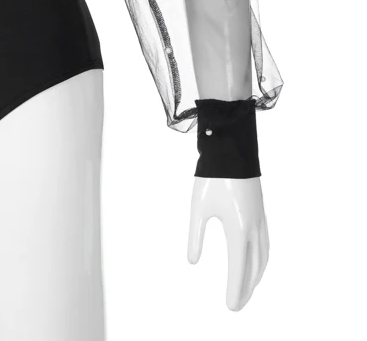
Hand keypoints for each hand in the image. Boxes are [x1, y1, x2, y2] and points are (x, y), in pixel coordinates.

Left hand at [187, 177, 269, 310]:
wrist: (231, 151)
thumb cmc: (211, 179)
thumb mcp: (198, 208)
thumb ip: (195, 236)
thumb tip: (192, 262)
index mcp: (237, 229)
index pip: (238, 269)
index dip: (235, 290)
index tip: (230, 307)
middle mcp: (253, 229)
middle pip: (253, 269)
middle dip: (245, 289)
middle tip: (237, 306)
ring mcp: (260, 221)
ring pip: (263, 258)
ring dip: (256, 277)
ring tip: (247, 290)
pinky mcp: (260, 213)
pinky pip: (266, 245)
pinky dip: (262, 261)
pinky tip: (256, 264)